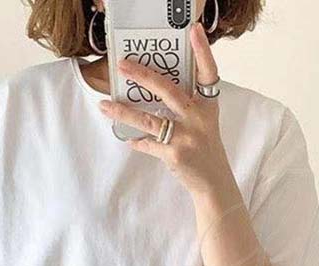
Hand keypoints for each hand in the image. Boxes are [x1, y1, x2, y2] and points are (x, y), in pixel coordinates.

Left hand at [98, 22, 233, 198]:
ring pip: (149, 119)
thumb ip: (186, 105)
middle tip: (122, 65)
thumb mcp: (204, 122)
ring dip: (124, 112)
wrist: (213, 183)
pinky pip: (147, 144)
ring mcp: (186, 136)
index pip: (208, 72)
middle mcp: (198, 118)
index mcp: (207, 105)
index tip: (193, 30)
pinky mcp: (174, 154)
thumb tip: (154, 89)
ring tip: (105, 105)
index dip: (202, 51)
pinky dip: (136, 141)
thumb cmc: (205, 149)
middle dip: (143, 76)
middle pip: (168, 90)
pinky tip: (127, 138)